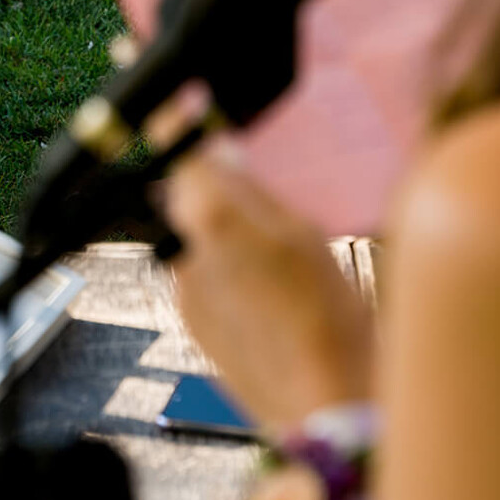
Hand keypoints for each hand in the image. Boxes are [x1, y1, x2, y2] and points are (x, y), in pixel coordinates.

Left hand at [159, 135, 374, 433]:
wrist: (325, 407)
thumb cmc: (330, 320)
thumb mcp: (304, 235)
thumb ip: (252, 192)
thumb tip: (220, 154)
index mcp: (212, 217)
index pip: (173, 147)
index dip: (170, 116)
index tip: (168, 92)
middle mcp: (181, 249)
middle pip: (185, 192)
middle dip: (214, 186)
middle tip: (261, 198)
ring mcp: (179, 287)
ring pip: (193, 234)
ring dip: (222, 233)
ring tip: (279, 265)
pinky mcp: (186, 318)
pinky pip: (200, 273)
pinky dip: (225, 271)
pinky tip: (269, 295)